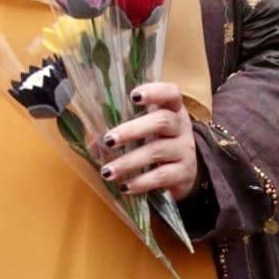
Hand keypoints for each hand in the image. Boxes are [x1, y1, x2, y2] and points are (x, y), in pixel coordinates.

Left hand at [99, 82, 198, 200]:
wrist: (185, 172)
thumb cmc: (158, 142)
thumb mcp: (145, 131)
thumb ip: (122, 131)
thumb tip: (93, 145)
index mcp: (172, 109)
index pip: (171, 93)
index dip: (155, 92)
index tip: (133, 96)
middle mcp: (181, 126)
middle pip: (161, 121)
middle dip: (132, 130)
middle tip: (108, 140)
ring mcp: (185, 150)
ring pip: (157, 151)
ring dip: (128, 162)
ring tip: (107, 172)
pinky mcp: (184, 173)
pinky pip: (161, 176)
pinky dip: (141, 182)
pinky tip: (125, 186)